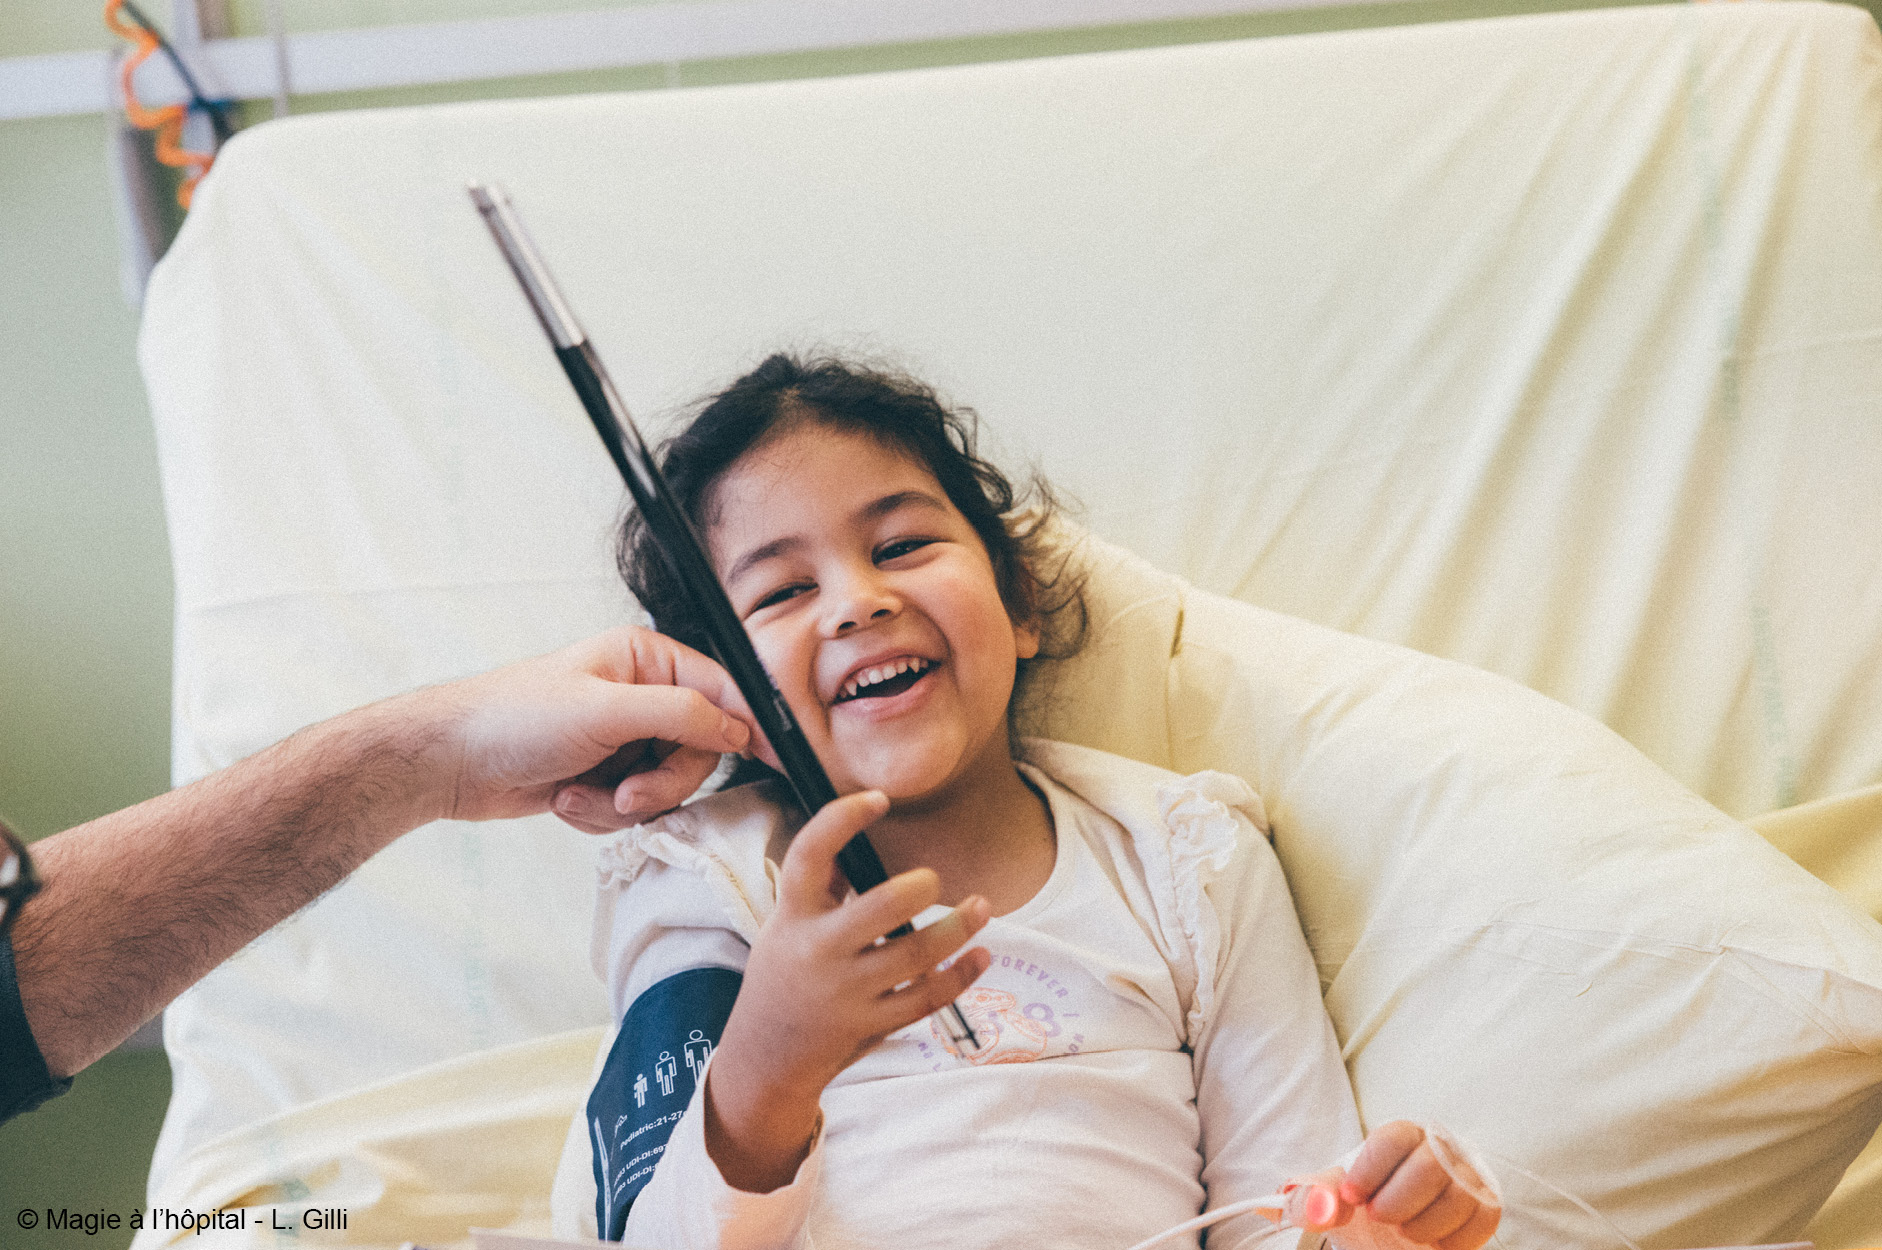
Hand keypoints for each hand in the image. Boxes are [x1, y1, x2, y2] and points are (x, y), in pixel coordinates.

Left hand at [425, 626, 760, 827]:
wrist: (451, 763)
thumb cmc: (512, 718)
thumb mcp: (605, 710)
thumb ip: (680, 714)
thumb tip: (736, 726)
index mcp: (645, 659)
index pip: (721, 690)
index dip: (748, 726)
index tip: (775, 758)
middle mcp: (640, 696)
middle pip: (698, 750)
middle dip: (661, 781)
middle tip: (626, 791)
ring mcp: (622, 738)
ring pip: (666, 786)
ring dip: (623, 803)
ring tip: (579, 794)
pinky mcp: (604, 776)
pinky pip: (633, 808)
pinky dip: (600, 814)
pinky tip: (565, 799)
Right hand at [703, 790, 992, 1191]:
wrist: (765, 1055)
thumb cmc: (784, 974)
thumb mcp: (786, 924)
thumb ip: (821, 884)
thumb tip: (855, 834)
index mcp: (793, 915)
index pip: (810, 854)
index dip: (842, 819)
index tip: (878, 800)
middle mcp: (818, 950)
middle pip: (881, 907)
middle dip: (919, 887)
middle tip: (933, 880)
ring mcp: (846, 992)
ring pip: (916, 955)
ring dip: (957, 928)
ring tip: (982, 907)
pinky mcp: (871, 1023)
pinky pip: (927, 998)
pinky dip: (961, 976)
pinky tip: (980, 954)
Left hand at [1317, 1121, 1499, 1249]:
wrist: (1392, 1224)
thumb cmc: (1364, 1201)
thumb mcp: (1332, 1197)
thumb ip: (1314, 1198)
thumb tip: (1323, 1207)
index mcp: (1399, 1136)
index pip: (1392, 1139)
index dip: (1369, 1171)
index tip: (1352, 1198)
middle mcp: (1438, 1148)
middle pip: (1430, 1165)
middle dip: (1398, 1201)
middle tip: (1379, 1217)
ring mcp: (1466, 1176)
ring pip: (1459, 1196)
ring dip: (1425, 1225)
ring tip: (1406, 1232)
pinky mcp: (1486, 1204)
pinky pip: (1485, 1218)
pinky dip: (1457, 1239)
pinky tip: (1434, 1243)